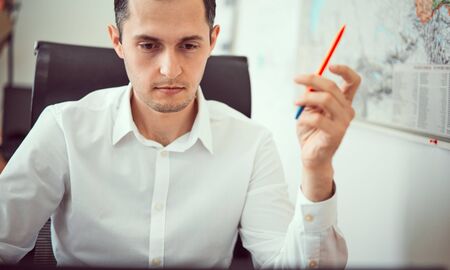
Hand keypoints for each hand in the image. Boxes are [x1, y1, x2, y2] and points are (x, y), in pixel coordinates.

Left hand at [294, 65, 360, 200]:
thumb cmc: (311, 132)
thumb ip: (313, 95)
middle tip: (296, 78)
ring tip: (296, 102)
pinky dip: (305, 116)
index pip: (353, 82)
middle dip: (312, 79)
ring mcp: (343, 123)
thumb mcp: (309, 109)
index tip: (330, 65)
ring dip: (306, 98)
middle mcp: (347, 111)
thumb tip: (309, 80)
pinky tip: (302, 120)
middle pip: (332, 86)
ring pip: (326, 99)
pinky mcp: (335, 133)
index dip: (344, 70)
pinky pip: (317, 118)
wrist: (311, 156)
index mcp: (343, 103)